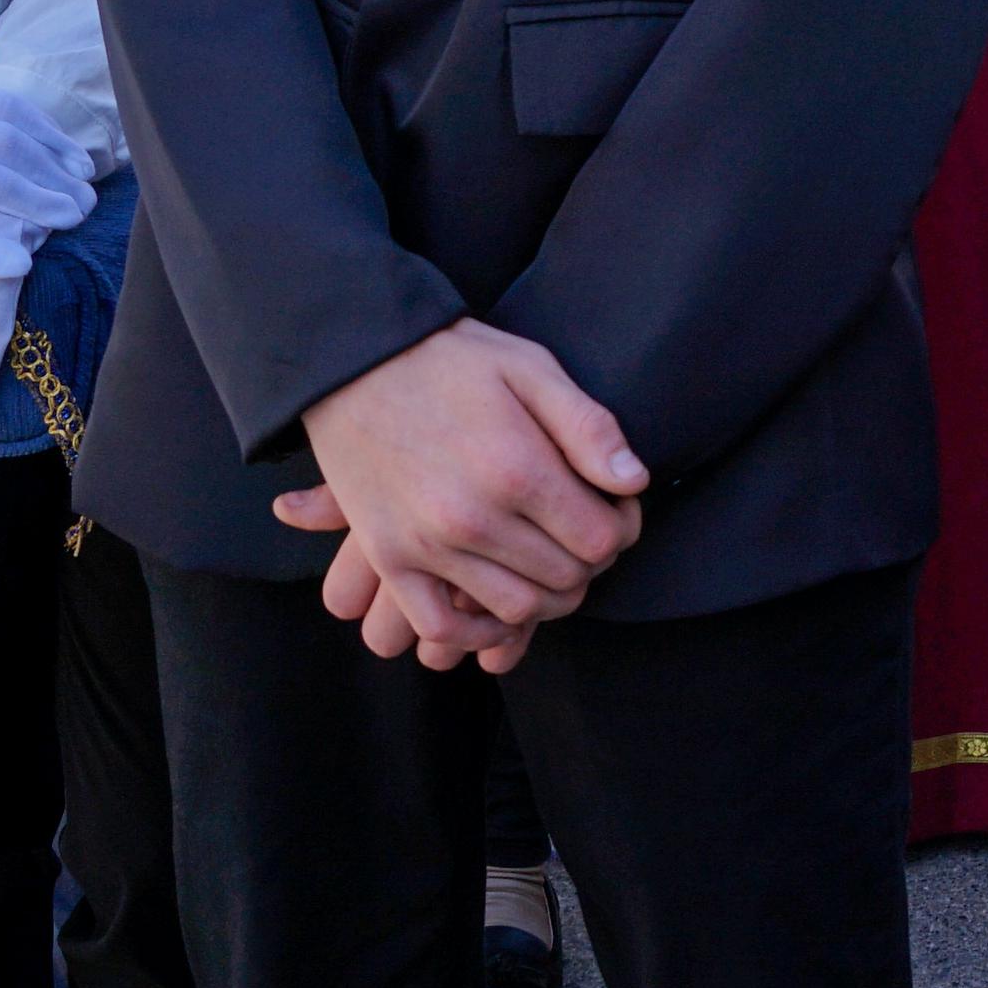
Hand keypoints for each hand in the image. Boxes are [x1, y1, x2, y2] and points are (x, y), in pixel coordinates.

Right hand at [269, 318, 651, 669]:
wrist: (354, 361)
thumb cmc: (450, 358)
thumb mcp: (530, 366)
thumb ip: (588, 426)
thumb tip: (633, 482)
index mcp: (517, 468)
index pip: (602, 539)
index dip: (621, 527)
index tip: (613, 507)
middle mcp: (474, 518)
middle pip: (566, 579)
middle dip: (589, 560)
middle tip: (581, 531)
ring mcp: (428, 545)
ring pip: (516, 609)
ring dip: (545, 597)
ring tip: (547, 561)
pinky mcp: (391, 558)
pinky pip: (441, 626)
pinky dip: (477, 630)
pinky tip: (496, 605)